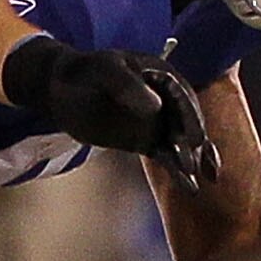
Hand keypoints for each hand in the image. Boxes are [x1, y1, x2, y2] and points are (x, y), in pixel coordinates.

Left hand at [0, 36, 219, 193]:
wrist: (62, 90)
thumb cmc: (83, 73)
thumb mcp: (103, 72)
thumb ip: (127, 85)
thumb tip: (155, 108)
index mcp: (162, 74)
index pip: (182, 97)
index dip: (190, 117)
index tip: (195, 138)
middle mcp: (168, 98)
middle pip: (187, 122)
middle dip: (193, 143)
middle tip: (192, 161)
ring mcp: (159, 121)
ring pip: (183, 142)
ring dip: (192, 160)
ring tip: (198, 182)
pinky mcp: (148, 141)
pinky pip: (168, 157)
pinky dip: (180, 172)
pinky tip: (192, 188)